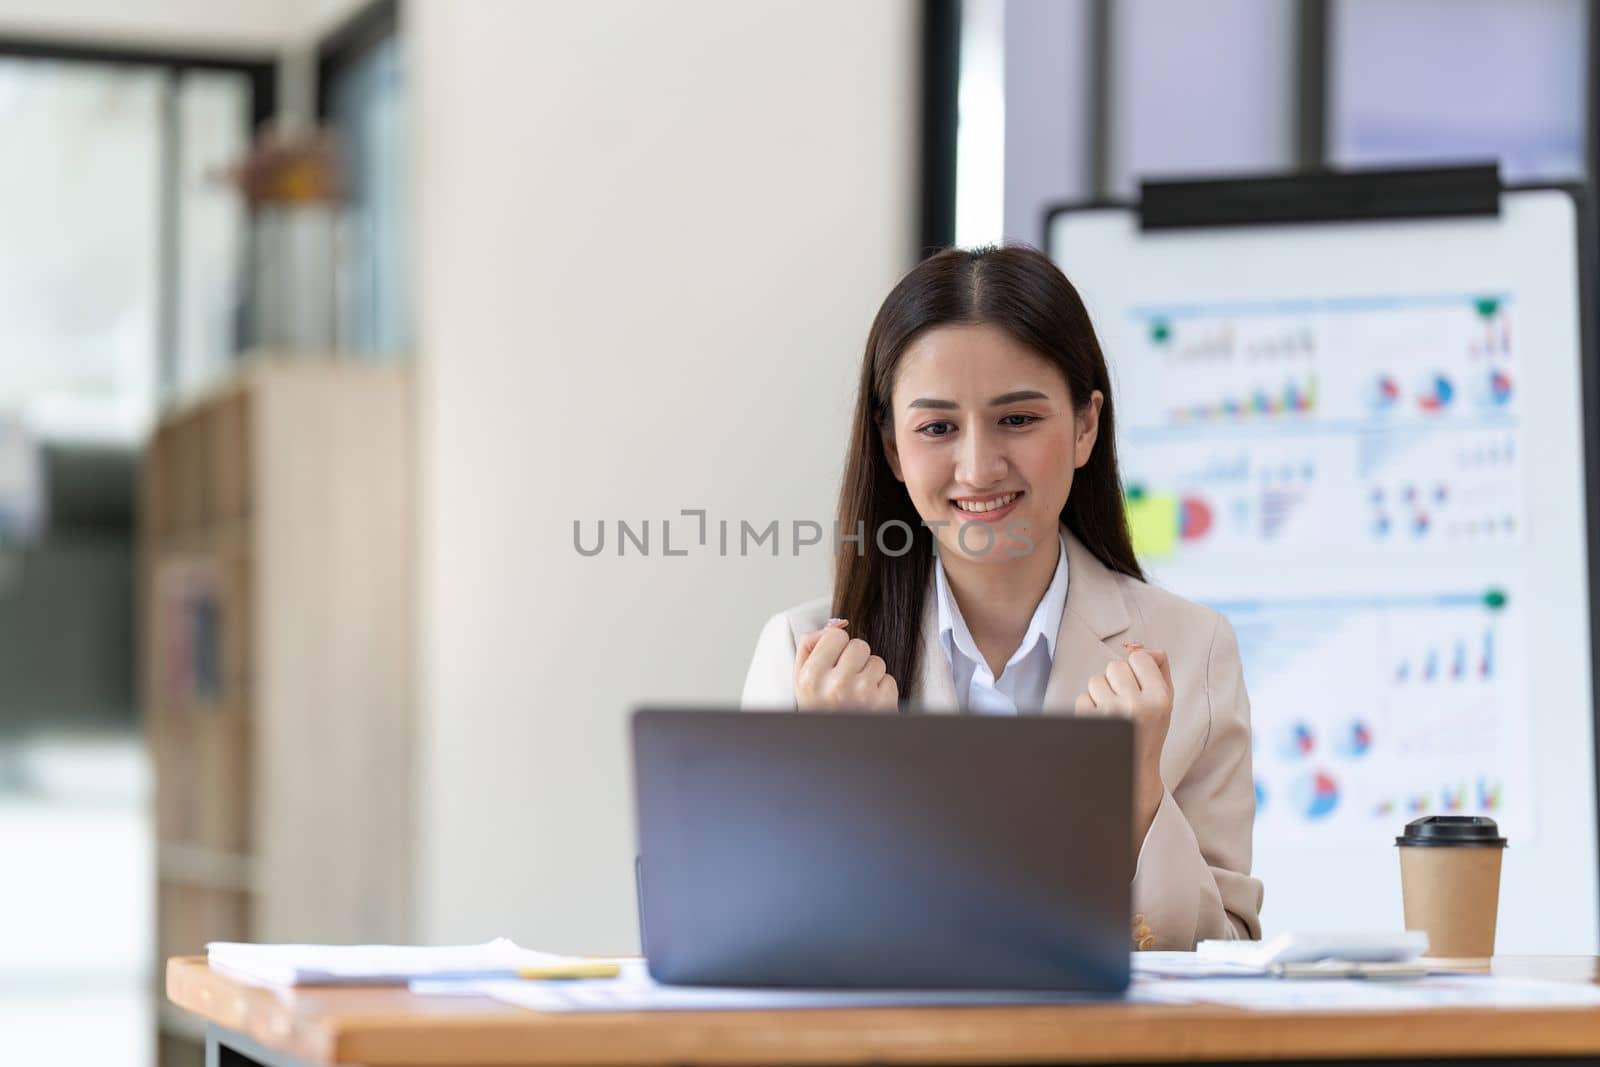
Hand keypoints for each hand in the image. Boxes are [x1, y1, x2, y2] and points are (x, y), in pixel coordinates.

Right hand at [793, 618, 899, 711]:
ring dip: (869, 675)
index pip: (835, 635)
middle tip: (845, 681)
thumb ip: (811, 645)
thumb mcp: (801, 679)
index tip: (832, 664)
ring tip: (857, 695)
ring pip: (876, 661)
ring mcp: (862, 695)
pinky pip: (889, 679)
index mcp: (810, 678)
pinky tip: (869, 705)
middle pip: (858, 644)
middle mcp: (835, 686)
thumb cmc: (819, 710)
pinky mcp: (884, 704)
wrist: (837, 750)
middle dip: (855, 659)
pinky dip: (881, 690)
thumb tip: (839, 623)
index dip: (837, 647)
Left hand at [1074, 642, 1172, 847]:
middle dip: (1117, 681)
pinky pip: (1083, 697)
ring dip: (1101, 694)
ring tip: (1113, 714)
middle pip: (1115, 666)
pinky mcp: (1091, 722)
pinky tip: (1102, 722)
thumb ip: (1158, 666)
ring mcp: (1112, 714)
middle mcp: (1138, 705)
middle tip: (1125, 702)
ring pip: (1096, 680)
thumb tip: (1134, 644)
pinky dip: (1089, 707)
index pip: (1139, 658)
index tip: (1139, 686)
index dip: (1135, 669)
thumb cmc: (1149, 730)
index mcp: (1161, 698)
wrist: (1134, 772)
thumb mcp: (1165, 701)